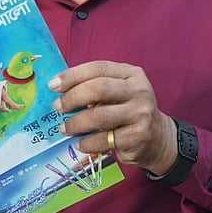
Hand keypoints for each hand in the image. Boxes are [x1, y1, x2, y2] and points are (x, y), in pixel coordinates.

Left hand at [52, 61, 177, 174]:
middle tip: (58, 107)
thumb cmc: (129, 111)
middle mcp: (139, 91)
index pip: (98, 68)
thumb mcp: (119, 92)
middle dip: (72, 98)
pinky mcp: (138, 136)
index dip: (72, 75)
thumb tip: (60, 90)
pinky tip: (81, 143)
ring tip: (65, 128)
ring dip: (76, 123)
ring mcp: (141, 114)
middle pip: (98, 89)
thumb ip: (96, 87)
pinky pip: (104, 139)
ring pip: (99, 116)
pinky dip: (87, 142)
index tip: (53, 86)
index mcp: (131, 74)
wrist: (158, 138)